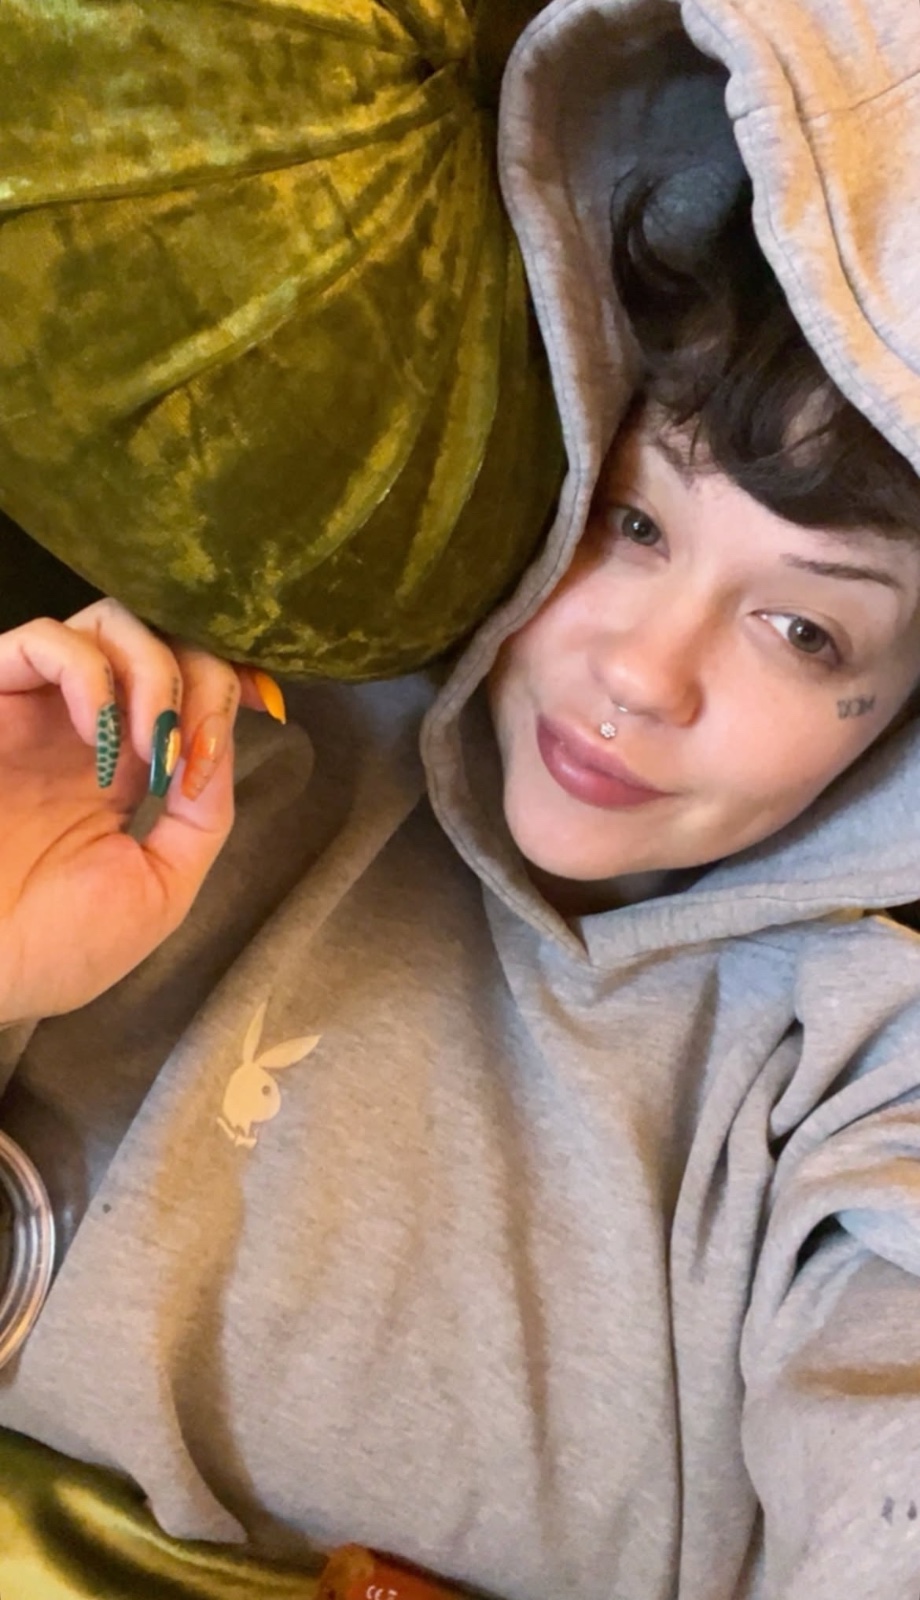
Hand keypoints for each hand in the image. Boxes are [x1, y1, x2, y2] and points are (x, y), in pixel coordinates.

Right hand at [0, 599, 280, 1022]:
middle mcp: (80, 725)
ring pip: (110, 621)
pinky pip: (45, 638)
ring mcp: (35, 708)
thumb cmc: (49, 950)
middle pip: (159, 637)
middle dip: (201, 674)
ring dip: (155, 673)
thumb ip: (201, 820)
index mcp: (121, 767)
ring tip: (152, 748)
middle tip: (193, 744)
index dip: (229, 681)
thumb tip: (219, 745)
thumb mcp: (158, 892)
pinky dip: (93, 674)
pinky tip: (100, 737)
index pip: (187, 685)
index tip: (264, 706)